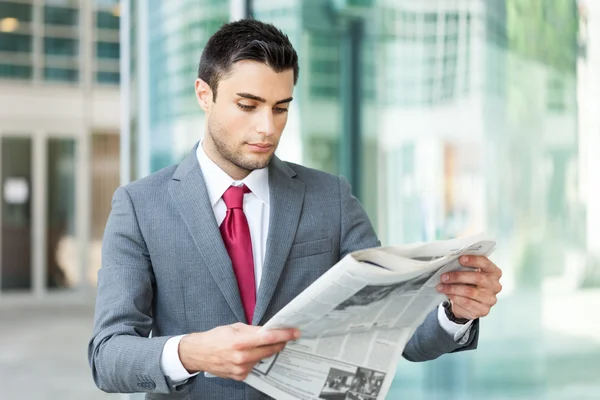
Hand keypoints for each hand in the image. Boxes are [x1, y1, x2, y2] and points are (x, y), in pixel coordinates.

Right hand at [178, 323, 299, 380]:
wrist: (198, 353)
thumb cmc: (215, 337)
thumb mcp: (235, 327)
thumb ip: (253, 330)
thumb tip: (270, 331)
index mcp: (240, 341)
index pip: (268, 338)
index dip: (284, 335)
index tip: (295, 332)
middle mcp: (241, 357)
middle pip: (270, 350)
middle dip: (280, 343)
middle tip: (288, 337)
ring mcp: (241, 369)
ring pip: (263, 358)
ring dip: (267, 351)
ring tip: (262, 344)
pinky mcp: (240, 376)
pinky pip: (255, 366)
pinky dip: (256, 359)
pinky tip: (250, 354)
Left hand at [436, 255, 501, 320]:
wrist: (469, 303)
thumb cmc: (469, 284)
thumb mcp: (469, 273)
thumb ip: (465, 267)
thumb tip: (451, 262)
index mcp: (493, 272)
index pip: (485, 263)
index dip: (473, 260)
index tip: (460, 259)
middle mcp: (495, 285)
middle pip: (477, 278)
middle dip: (458, 277)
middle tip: (444, 277)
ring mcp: (490, 299)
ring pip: (469, 292)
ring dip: (452, 288)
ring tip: (441, 286)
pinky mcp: (483, 310)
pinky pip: (467, 303)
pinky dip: (454, 297)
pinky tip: (448, 294)